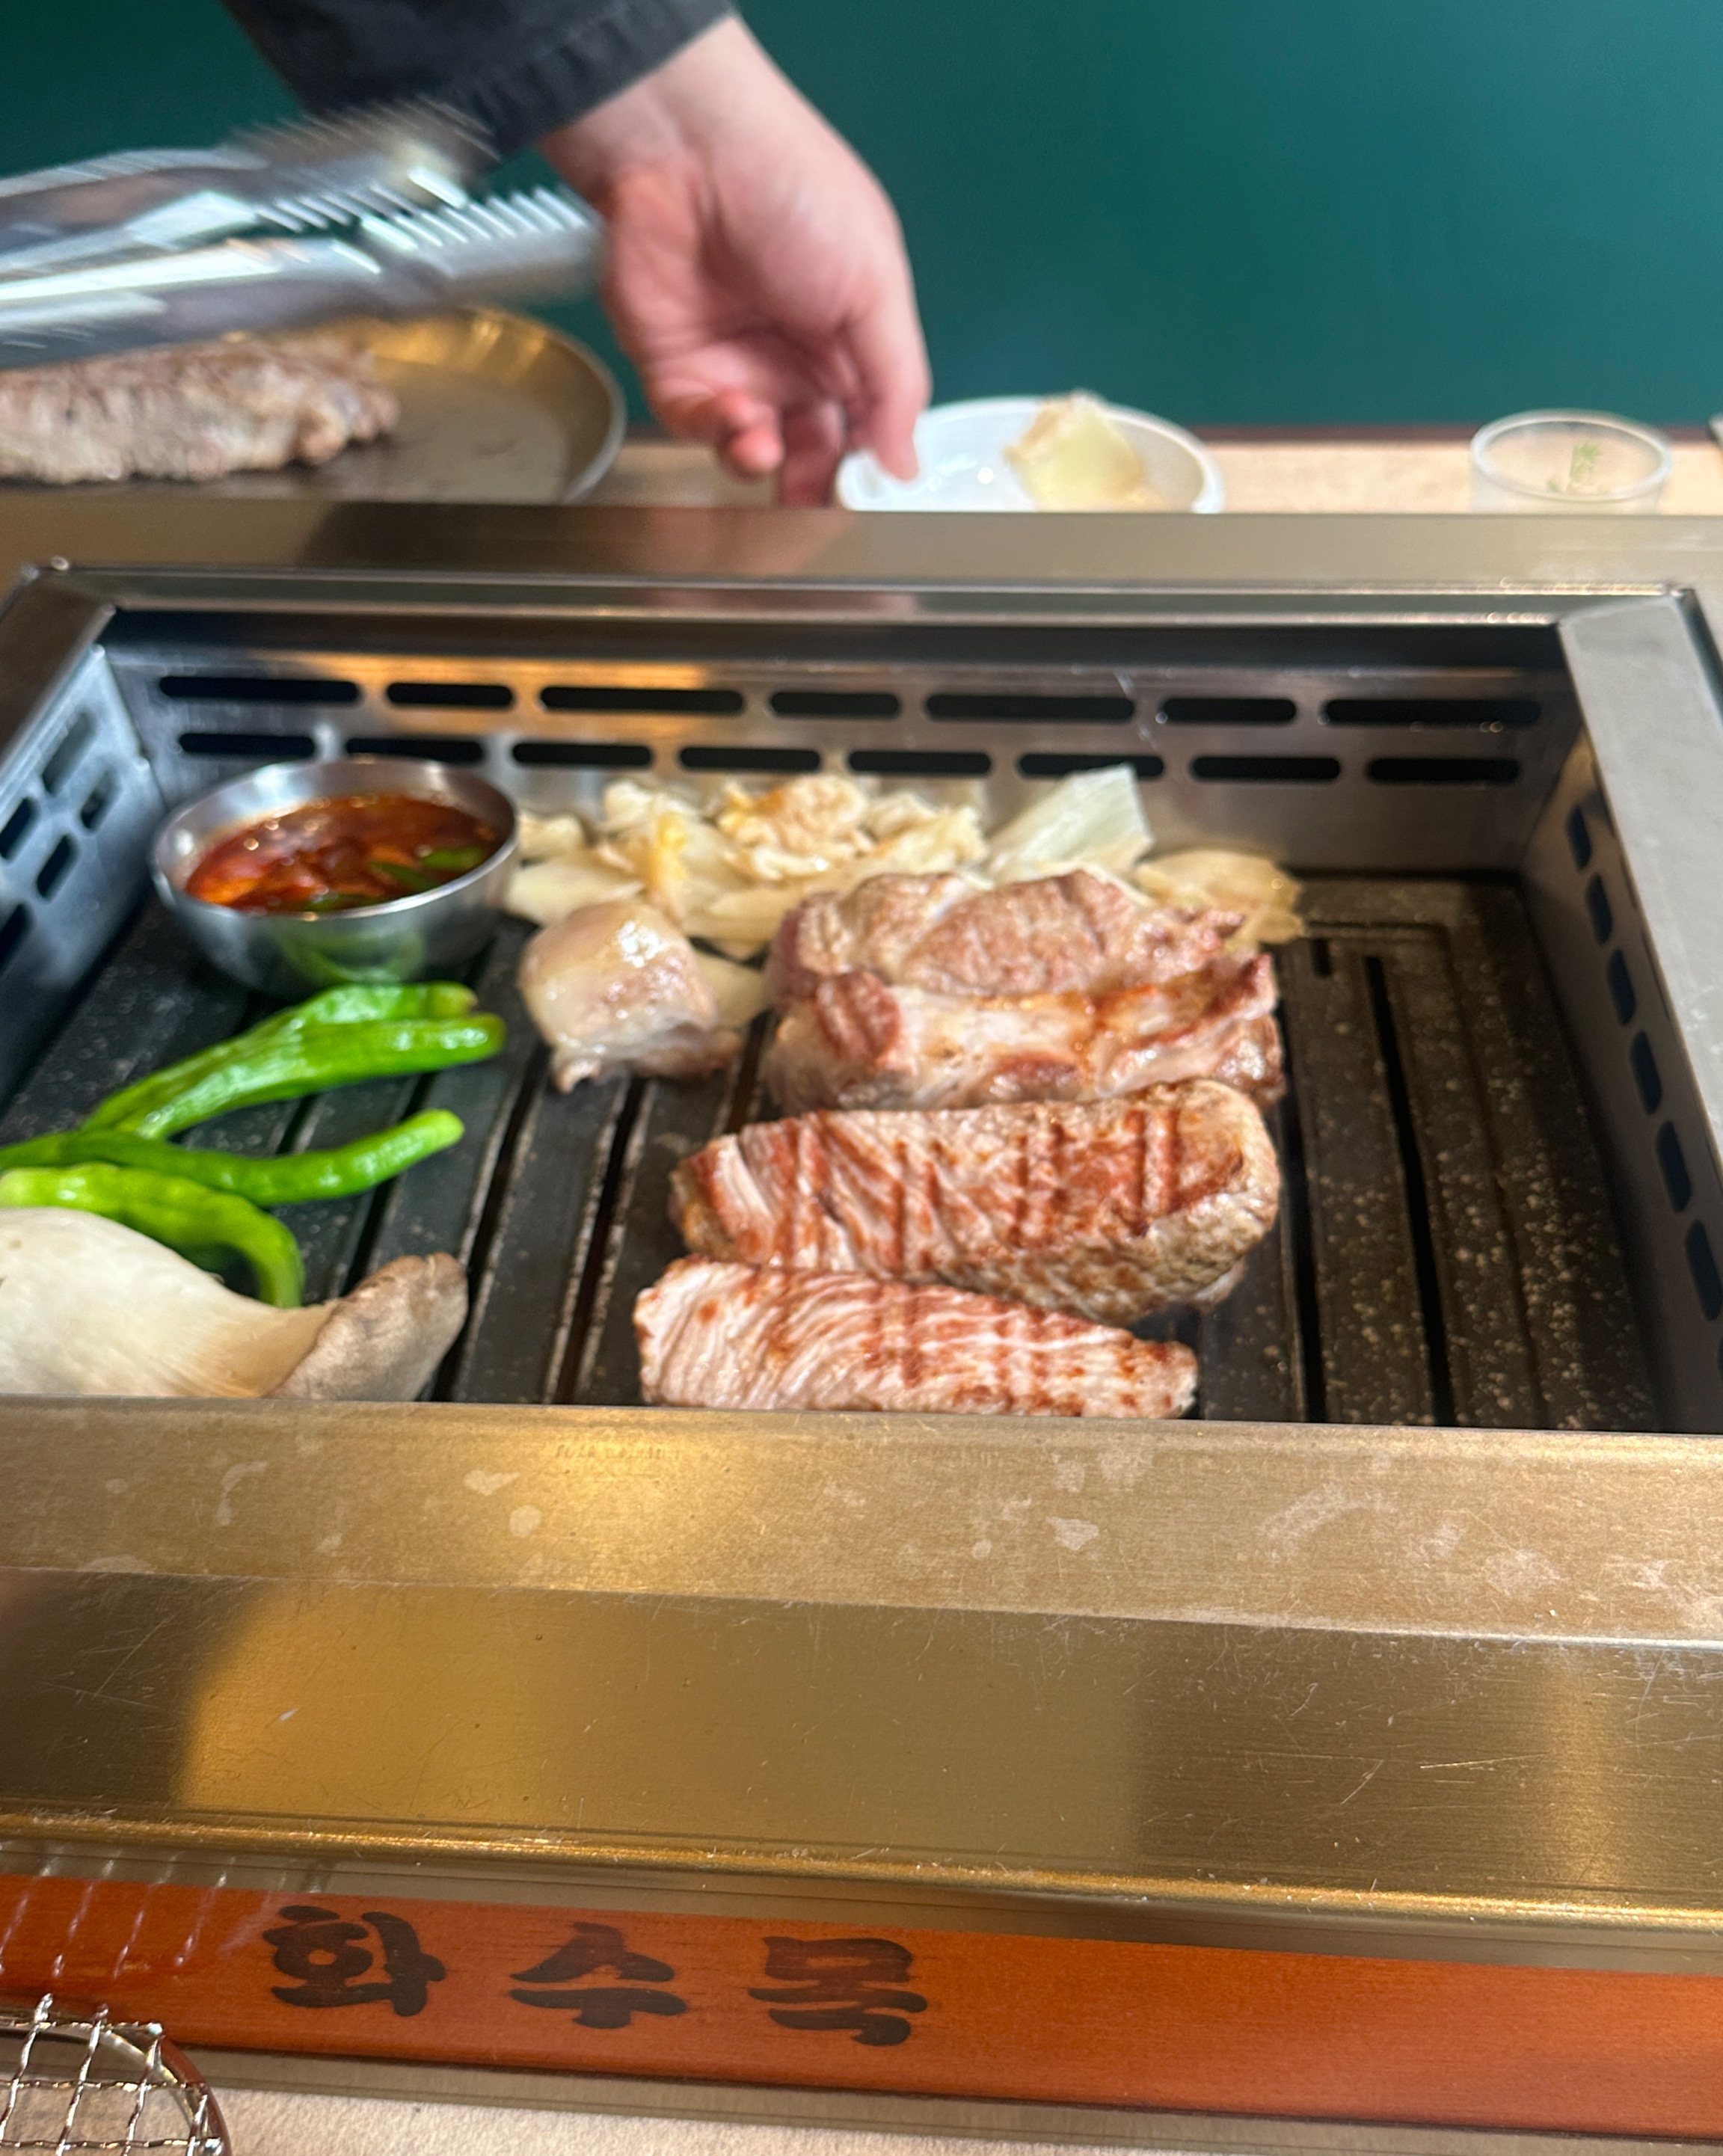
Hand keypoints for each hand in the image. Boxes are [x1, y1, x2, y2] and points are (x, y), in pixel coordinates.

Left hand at [541, 17, 928, 504]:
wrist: (691, 150)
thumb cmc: (795, 193)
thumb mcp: (875, 287)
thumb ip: (897, 382)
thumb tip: (907, 466)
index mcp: (850, 338)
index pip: (866, 423)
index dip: (868, 463)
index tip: (871, 494)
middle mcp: (792, 358)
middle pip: (811, 449)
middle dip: (814, 481)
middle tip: (816, 498)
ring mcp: (734, 365)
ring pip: (753, 450)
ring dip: (765, 463)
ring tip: (767, 450)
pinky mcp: (677, 368)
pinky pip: (700, 427)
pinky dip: (720, 436)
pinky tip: (737, 421)